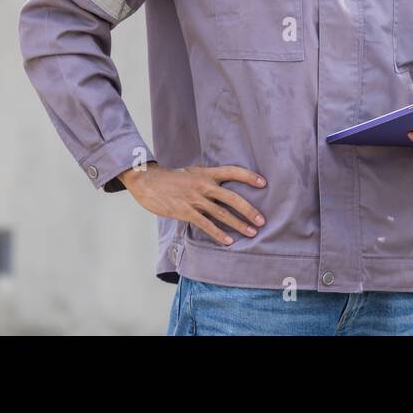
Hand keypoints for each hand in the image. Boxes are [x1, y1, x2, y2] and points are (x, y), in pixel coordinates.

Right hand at [119, 162, 266, 245]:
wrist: (148, 181)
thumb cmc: (171, 178)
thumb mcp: (192, 171)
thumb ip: (207, 177)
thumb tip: (220, 183)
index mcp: (207, 173)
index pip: (233, 171)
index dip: (249, 177)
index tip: (264, 183)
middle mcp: (204, 185)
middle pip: (232, 197)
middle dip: (249, 210)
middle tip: (262, 220)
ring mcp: (195, 199)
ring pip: (222, 213)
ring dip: (238, 224)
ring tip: (252, 233)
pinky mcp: (185, 211)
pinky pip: (206, 224)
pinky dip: (218, 234)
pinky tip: (228, 242)